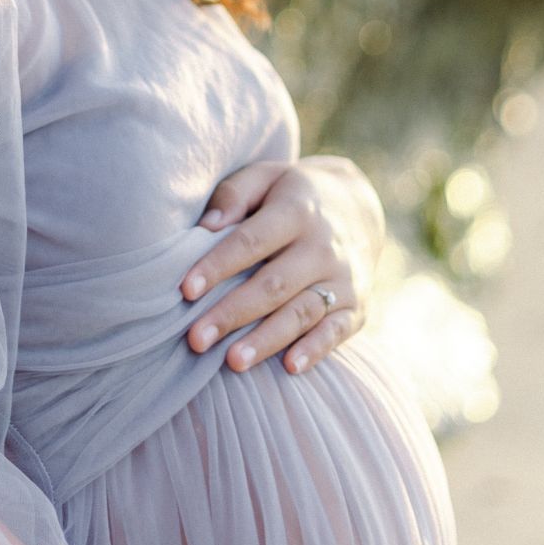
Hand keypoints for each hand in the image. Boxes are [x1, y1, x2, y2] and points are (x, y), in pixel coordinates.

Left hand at [180, 156, 384, 376]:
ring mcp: (344, 278)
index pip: (252, 240)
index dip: (218, 266)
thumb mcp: (265, 177)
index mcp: (296, 210)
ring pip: (302, 312)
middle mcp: (324, 246)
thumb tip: (207, 225)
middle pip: (274, 284)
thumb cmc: (290, 196)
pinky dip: (316, 349)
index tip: (186, 290)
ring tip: (233, 362)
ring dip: (267, 339)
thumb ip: (234, 194)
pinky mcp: (356, 306)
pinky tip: (290, 367)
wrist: (357, 208)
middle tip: (196, 340)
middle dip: (233, 314)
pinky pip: (337, 330)